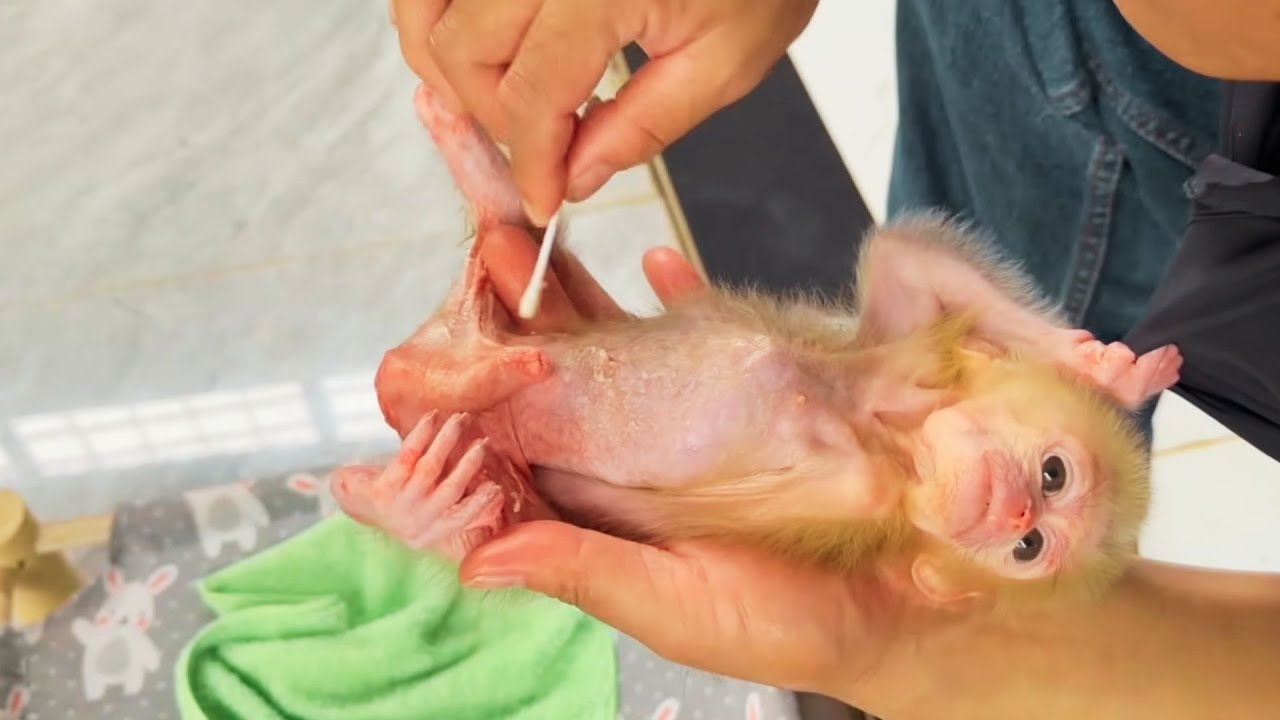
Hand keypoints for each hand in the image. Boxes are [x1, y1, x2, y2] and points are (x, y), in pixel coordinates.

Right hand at [390, 0, 818, 222]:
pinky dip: (439, 13)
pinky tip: (484, 42)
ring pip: (425, 6)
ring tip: (500, 94)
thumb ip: (643, 126)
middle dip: (491, 116)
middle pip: (461, 50)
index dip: (530, 161)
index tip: (540, 200)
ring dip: (448, 61)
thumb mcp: (726, 60)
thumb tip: (572, 176)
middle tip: (539, 145)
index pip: (531, 95)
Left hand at [459, 227, 901, 697]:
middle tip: (485, 250)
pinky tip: (658, 260)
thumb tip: (477, 560)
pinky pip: (698, 332)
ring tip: (539, 237)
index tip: (444, 346)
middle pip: (547, 382)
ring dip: (575, 293)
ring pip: (609, 346)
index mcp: (590, 518)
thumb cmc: (783, 625)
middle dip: (514, 320)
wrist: (902, 603)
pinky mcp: (739, 393)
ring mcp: (677, 424)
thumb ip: (584, 573)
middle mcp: (622, 464)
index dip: (470, 404)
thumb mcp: (672, 608)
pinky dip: (679, 294)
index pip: (507, 455)